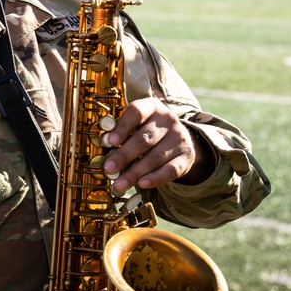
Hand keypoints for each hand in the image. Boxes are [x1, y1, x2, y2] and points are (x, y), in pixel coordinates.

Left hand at [101, 98, 215, 193]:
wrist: (178, 139)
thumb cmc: (148, 130)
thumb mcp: (137, 123)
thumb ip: (121, 130)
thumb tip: (104, 143)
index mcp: (151, 106)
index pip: (137, 112)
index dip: (122, 127)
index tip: (110, 142)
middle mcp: (168, 120)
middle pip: (144, 139)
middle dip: (124, 155)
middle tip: (109, 169)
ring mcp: (179, 138)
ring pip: (155, 157)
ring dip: (135, 173)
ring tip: (119, 184)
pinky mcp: (186, 157)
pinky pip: (170, 170)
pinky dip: (155, 178)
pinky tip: (142, 184)